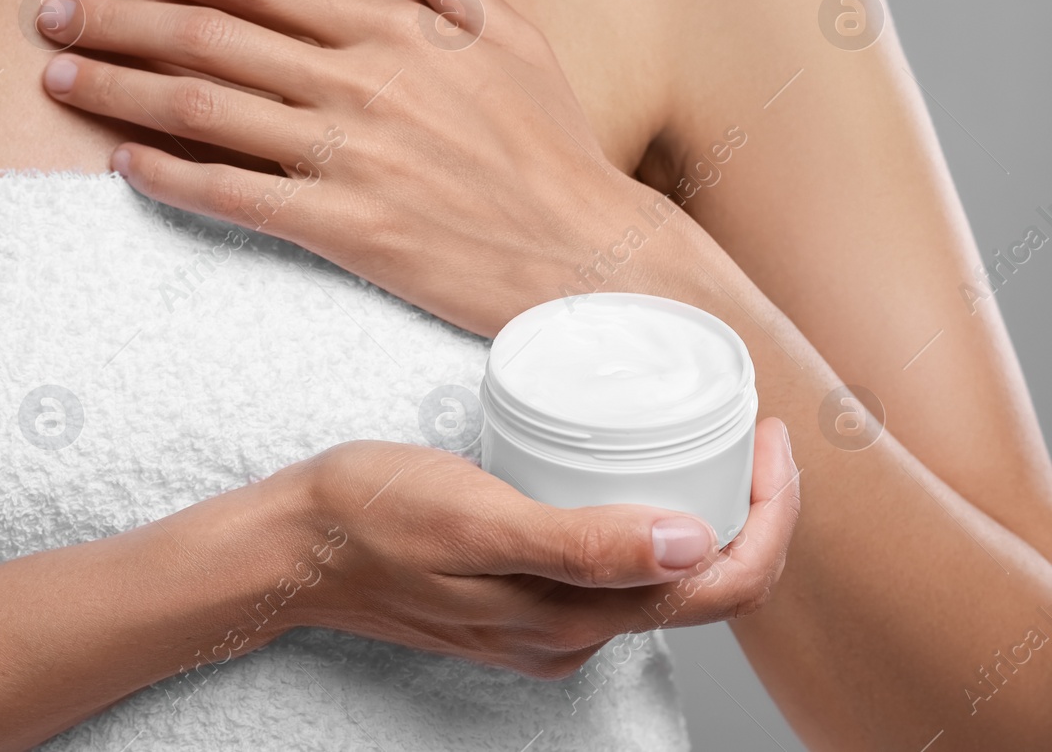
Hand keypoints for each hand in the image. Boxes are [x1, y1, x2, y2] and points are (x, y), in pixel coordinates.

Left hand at [39, 0, 664, 336]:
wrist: (585, 254)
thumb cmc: (553, 148)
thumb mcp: (513, 39)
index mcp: (392, 33)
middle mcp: (357, 85)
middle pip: (210, 42)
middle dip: (119, 23)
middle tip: (49, 15)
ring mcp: (346, 157)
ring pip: (206, 113)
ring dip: (121, 93)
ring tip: (58, 80)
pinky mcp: (343, 228)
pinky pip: (237, 198)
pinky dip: (174, 180)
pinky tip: (124, 168)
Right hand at [265, 420, 798, 677]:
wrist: (295, 546)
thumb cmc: (373, 517)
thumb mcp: (478, 518)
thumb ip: (581, 544)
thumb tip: (695, 549)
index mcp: (575, 620)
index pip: (724, 587)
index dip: (770, 516)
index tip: (769, 437)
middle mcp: (572, 635)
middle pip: (706, 588)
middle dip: (753, 514)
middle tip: (753, 430)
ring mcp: (545, 624)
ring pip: (662, 580)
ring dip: (708, 519)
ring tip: (709, 441)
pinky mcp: (521, 602)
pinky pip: (613, 573)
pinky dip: (650, 526)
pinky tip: (635, 476)